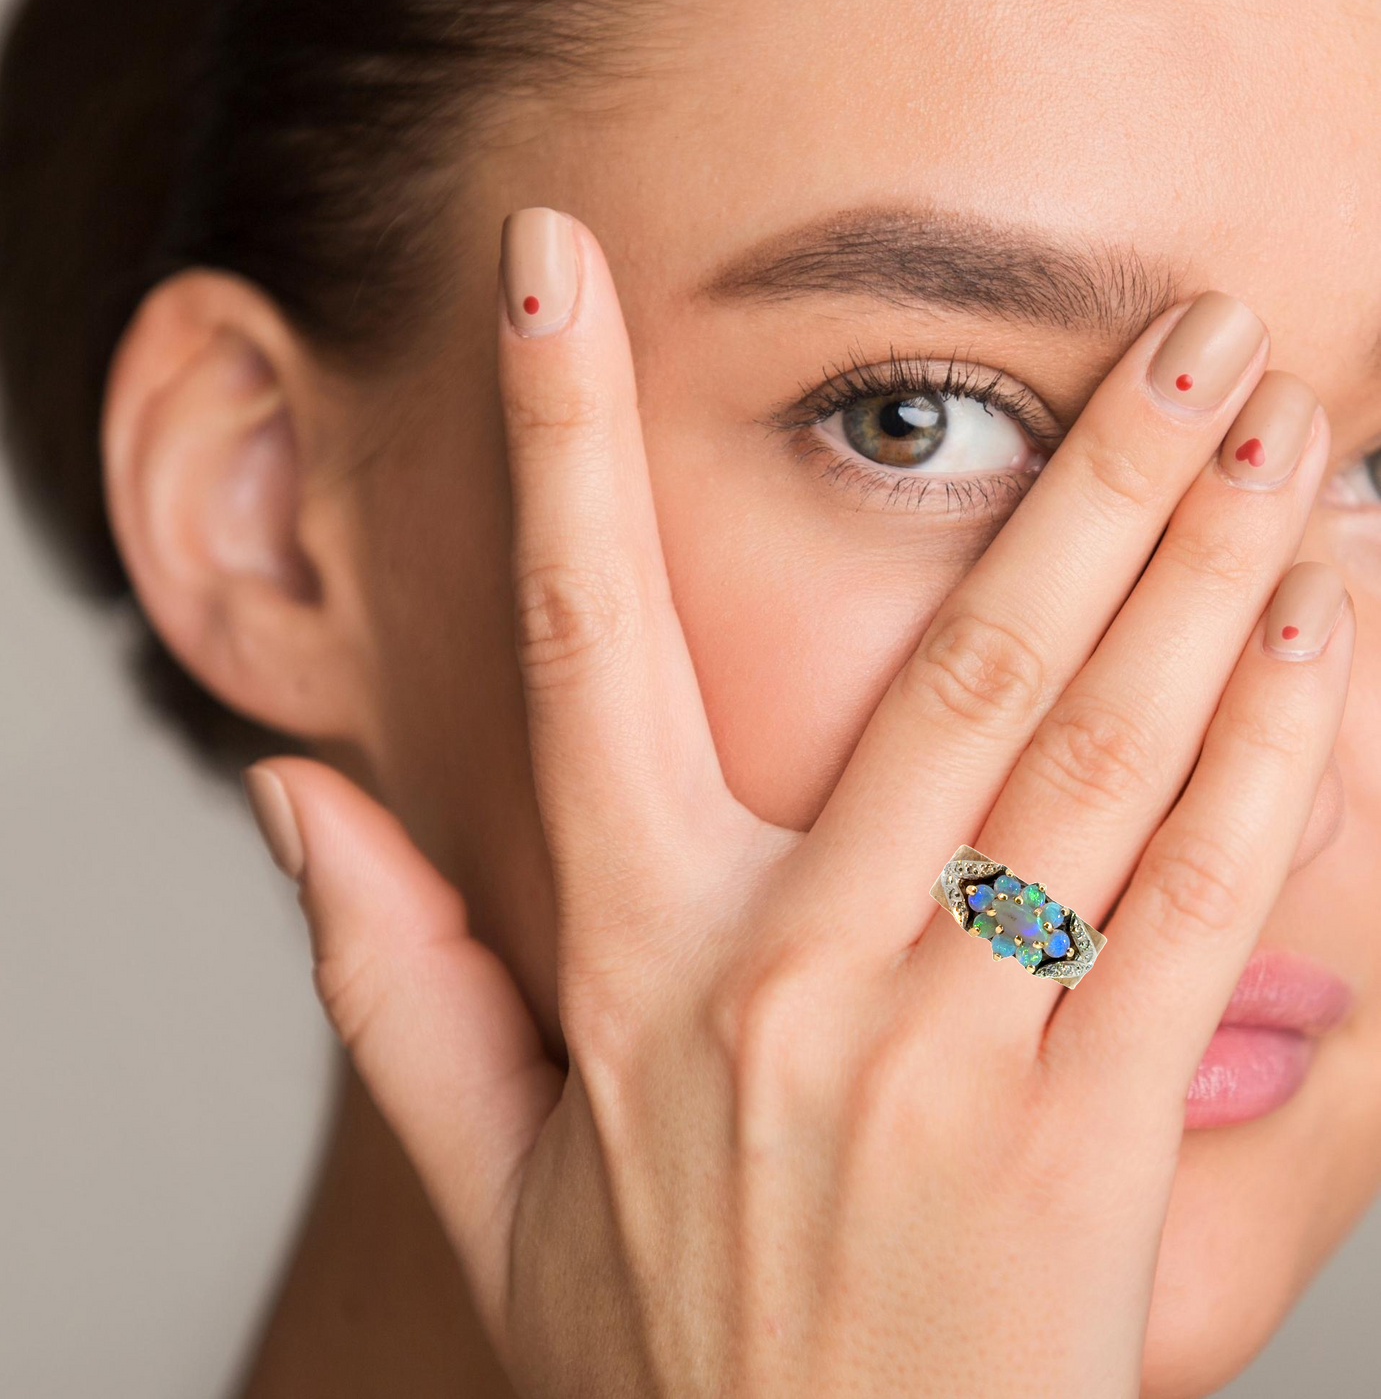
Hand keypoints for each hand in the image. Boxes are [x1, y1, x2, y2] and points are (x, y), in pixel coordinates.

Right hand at [242, 207, 1352, 1397]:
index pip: (575, 647)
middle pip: (956, 668)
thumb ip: (382, 973)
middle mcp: (790, 975)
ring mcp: (951, 1055)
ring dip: (1211, 575)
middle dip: (1088, 476)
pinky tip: (1326, 632)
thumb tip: (290, 794)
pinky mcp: (1091, 1146)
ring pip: (1102, 758)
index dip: (557, 444)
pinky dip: (1273, 757)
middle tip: (1182, 326)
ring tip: (1288, 431)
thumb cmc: (659, 1351)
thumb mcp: (488, 1167)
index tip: (553, 275)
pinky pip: (1200, 910)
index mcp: (627, 957)